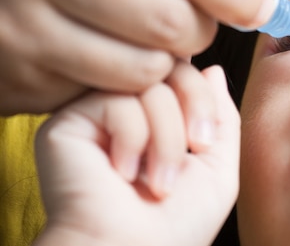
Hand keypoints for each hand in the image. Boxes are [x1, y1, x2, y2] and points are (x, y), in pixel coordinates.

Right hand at [0, 0, 277, 114]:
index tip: (265, 4)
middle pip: (166, 19)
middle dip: (202, 27)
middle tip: (196, 17)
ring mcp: (15, 22)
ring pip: (142, 66)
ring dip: (167, 59)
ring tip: (153, 35)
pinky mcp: (15, 75)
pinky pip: (107, 92)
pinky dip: (128, 80)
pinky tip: (114, 54)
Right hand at [33, 62, 239, 245]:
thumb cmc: (176, 223)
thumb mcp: (217, 166)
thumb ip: (221, 116)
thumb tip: (212, 68)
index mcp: (158, 116)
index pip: (183, 70)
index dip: (203, 95)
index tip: (206, 142)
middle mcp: (126, 108)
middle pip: (168, 65)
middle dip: (193, 106)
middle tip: (194, 150)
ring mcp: (96, 113)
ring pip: (147, 83)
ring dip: (166, 136)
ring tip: (158, 180)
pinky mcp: (68, 122)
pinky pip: (116, 99)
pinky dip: (133, 138)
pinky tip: (122, 173)